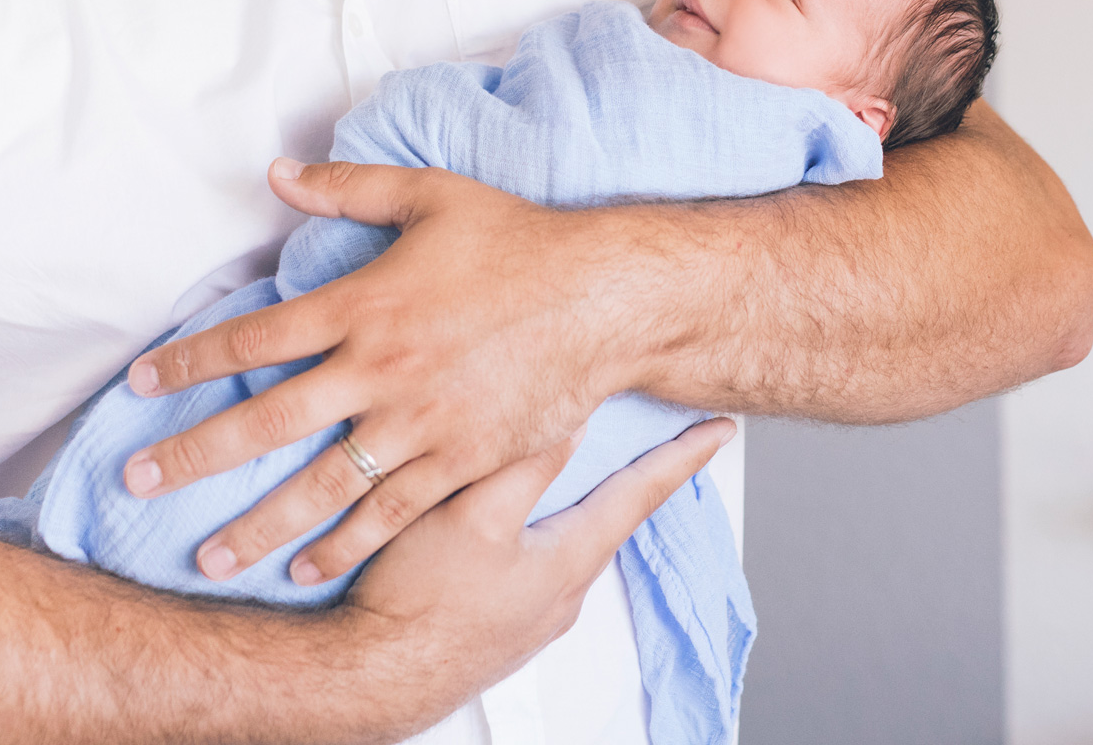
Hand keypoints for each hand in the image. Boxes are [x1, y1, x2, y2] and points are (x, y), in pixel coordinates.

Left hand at [122, 161, 646, 586]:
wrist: (603, 299)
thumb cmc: (519, 241)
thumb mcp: (431, 195)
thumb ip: (349, 189)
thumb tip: (278, 173)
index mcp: (364, 304)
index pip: (253, 339)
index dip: (189, 362)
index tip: (140, 384)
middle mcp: (378, 371)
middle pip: (266, 422)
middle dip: (193, 456)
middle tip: (137, 481)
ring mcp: (418, 425)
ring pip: (319, 487)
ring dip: (256, 525)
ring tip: (206, 558)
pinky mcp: (459, 462)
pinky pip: (388, 514)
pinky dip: (343, 545)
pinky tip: (304, 568)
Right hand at [341, 418, 737, 724]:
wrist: (372, 676)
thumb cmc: (421, 599)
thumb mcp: (476, 514)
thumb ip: (528, 464)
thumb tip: (574, 416)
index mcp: (569, 559)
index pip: (643, 494)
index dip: (683, 457)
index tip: (720, 432)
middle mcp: (562, 592)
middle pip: (612, 518)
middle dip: (637, 477)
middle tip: (660, 439)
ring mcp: (532, 613)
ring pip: (570, 540)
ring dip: (583, 503)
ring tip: (585, 469)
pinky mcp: (499, 623)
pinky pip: (536, 564)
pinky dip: (542, 531)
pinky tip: (515, 522)